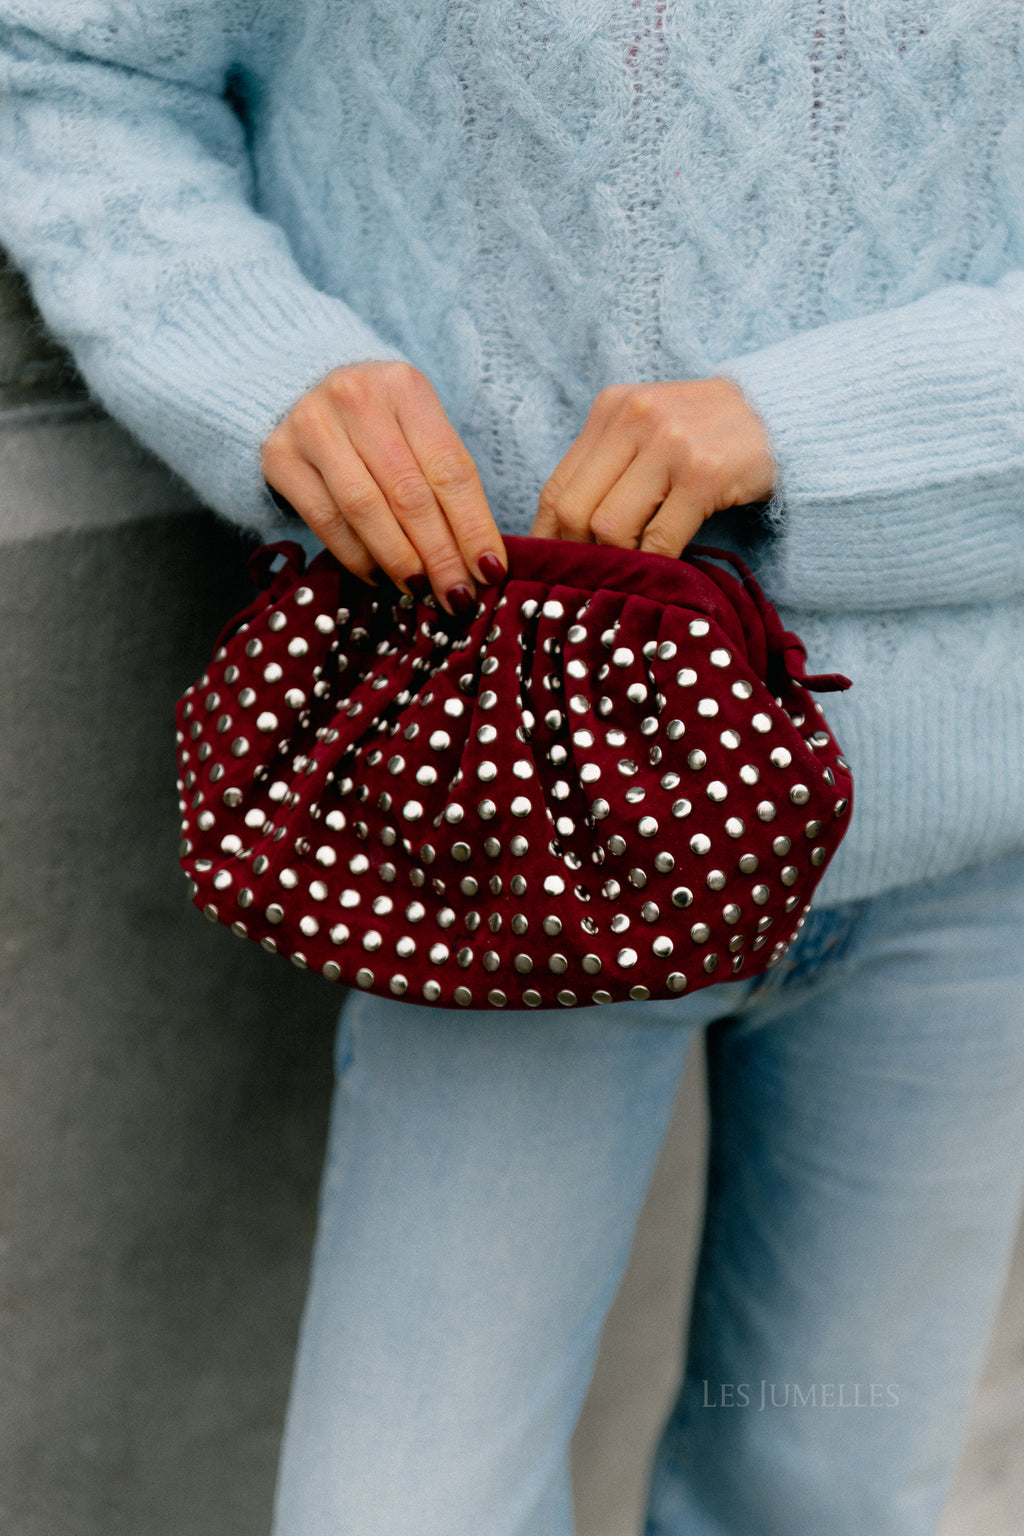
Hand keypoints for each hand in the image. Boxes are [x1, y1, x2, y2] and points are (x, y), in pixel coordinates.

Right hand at [261, 361, 505, 612]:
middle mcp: (355, 397)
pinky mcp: (279, 456)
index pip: (449, 469)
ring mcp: (311, 424)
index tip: (490, 572)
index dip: (473, 527)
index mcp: (404, 386)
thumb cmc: (378, 424)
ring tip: (421, 591)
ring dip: (399, 560)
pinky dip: (357, 556)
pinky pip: (326, 520)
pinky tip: (380, 576)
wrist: (299, 395)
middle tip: (457, 596)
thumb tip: (480, 562)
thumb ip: (445, 483)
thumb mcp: (418, 431)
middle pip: (409, 493)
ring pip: (364, 509)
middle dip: (440, 554)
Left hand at [531, 377, 774, 555]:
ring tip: (630, 574)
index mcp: (612, 408)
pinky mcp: (703, 472)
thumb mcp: (652, 433)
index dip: (544, 536)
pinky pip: (659, 538)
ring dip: (617, 561)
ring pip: (610, 526)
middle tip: (589, 581)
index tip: (545, 569)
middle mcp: (635, 417)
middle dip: (577, 555)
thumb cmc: (711, 435)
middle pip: (574, 509)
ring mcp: (670, 443)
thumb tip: (563, 531)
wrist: (786, 416)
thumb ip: (611, 468)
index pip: (556, 485)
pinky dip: (654, 564)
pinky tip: (662, 571)